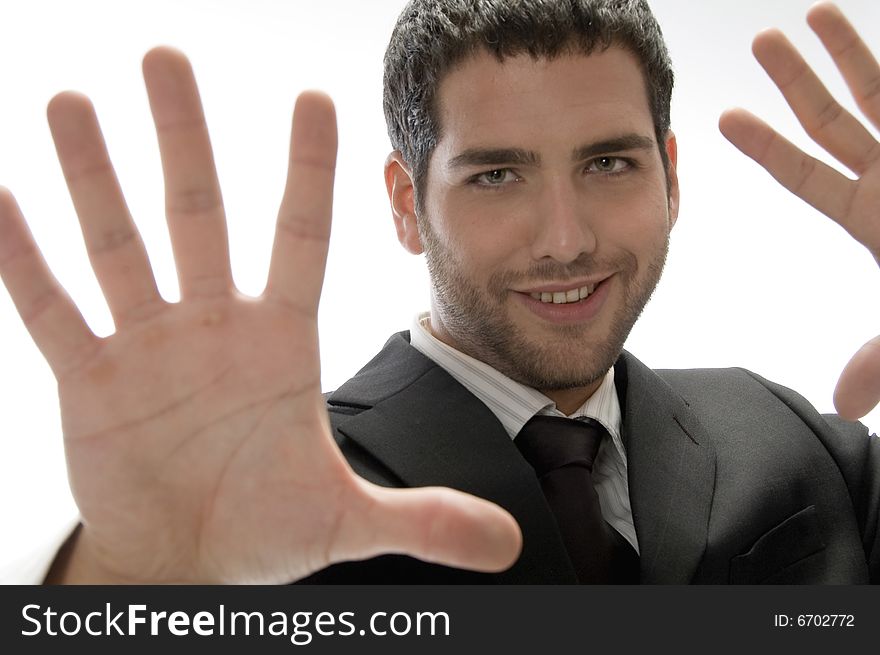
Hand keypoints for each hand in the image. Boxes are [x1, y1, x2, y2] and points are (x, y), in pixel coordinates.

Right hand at [0, 47, 520, 582]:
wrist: (191, 561)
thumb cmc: (267, 527)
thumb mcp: (347, 521)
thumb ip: (423, 519)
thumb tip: (506, 545)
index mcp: (279, 342)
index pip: (301, 239)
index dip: (306, 171)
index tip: (314, 97)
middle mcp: (213, 327)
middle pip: (199, 215)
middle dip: (184, 138)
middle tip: (166, 56)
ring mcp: (147, 346)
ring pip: (118, 246)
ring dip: (93, 178)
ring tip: (72, 104)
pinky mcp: (89, 378)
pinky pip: (50, 309)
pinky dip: (22, 261)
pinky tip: (0, 200)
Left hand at [719, 2, 879, 420]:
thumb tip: (841, 404)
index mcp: (877, 214)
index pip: (808, 175)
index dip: (768, 149)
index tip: (725, 120)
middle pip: (835, 121)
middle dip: (797, 83)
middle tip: (763, 45)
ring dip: (848, 51)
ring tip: (811, 14)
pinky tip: (865, 18)